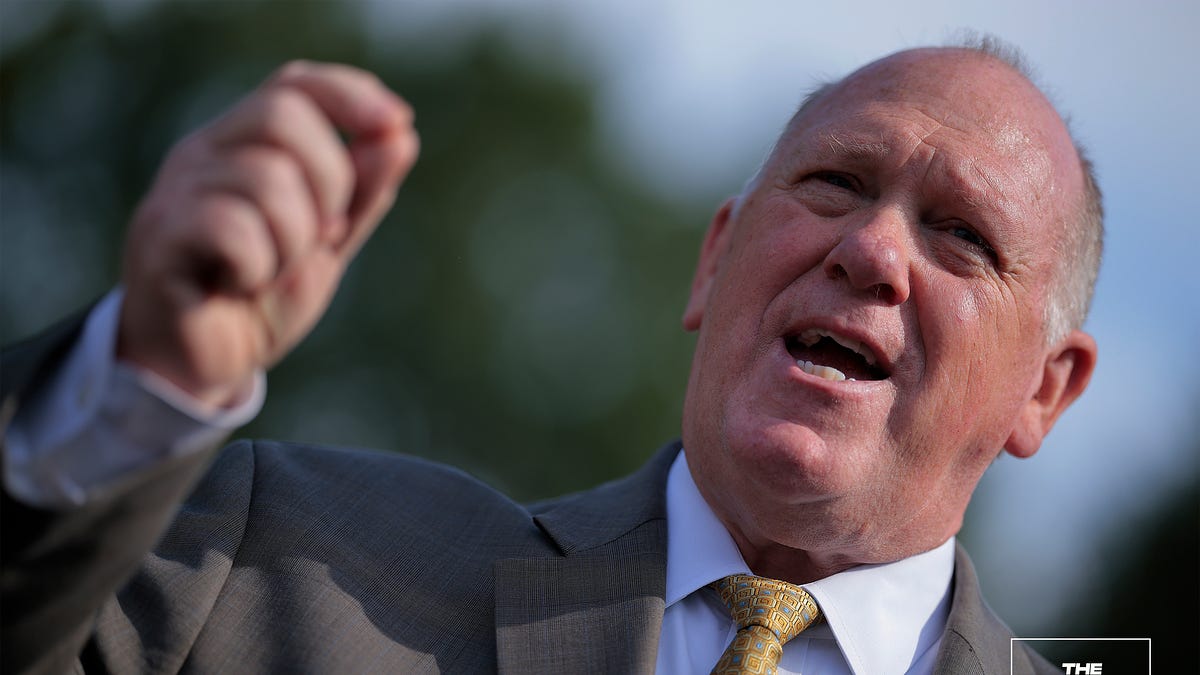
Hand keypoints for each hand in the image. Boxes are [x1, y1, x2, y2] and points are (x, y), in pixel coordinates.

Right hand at [117, 61, 417, 407]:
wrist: (200, 368)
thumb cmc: (260, 299)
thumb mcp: (327, 245)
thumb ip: (362, 195)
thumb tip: (401, 135)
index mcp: (243, 145)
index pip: (295, 84)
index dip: (350, 94)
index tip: (398, 123)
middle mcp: (204, 153)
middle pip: (284, 114)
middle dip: (330, 181)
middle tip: (321, 238)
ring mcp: (176, 190)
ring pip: (265, 176)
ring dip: (294, 240)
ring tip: (272, 272)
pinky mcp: (158, 235)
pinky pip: (232, 226)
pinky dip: (259, 265)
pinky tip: (241, 285)